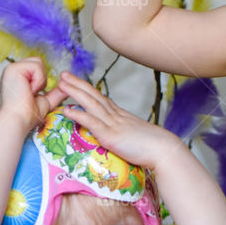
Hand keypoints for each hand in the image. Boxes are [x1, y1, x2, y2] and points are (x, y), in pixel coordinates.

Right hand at [0, 57, 65, 132]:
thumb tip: (67, 89)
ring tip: (30, 92)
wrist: (19, 121)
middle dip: (41, 78)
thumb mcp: (45, 102)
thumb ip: (55, 94)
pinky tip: (29, 90)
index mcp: (18, 76)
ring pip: (38, 62)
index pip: (36, 67)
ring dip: (40, 80)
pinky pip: (36, 67)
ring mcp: (12, 68)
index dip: (41, 79)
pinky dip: (38, 81)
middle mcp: (13, 70)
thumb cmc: (27, 115)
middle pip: (38, 61)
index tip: (34, 94)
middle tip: (32, 93)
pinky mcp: (13, 69)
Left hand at [55, 72, 180, 170]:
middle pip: (94, 96)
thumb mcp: (136, 136)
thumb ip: (125, 134)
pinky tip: (67, 110)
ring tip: (61, 84)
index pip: (101, 98)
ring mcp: (113, 124)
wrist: (164, 150)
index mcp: (121, 116)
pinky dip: (79, 115)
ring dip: (75, 92)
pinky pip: (92, 122)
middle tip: (63, 74)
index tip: (76, 81)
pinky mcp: (111, 136)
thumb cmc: (153, 147)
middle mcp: (116, 116)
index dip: (88, 89)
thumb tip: (120, 138)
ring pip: (91, 104)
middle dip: (77, 84)